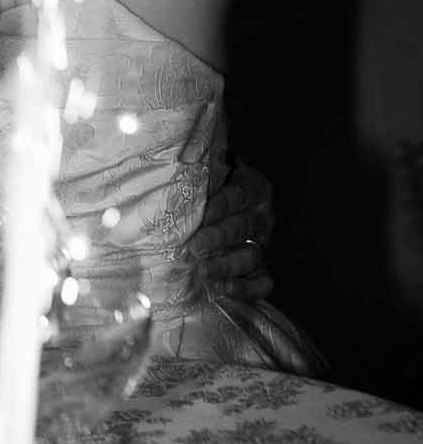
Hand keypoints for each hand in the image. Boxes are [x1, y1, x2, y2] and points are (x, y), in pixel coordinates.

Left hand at [184, 161, 274, 302]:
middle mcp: (263, 216)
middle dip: (217, 238)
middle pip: (242, 227)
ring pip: (252, 256)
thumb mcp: (210, 169)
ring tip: (202, 271)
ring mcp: (265, 243)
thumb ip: (201, 163)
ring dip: (226, 265)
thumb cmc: (209, 186)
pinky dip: (245, 288)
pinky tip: (222, 289)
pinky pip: (262, 282)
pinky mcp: (263, 268)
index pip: (238, 195)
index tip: (201, 215)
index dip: (220, 205)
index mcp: (253, 187)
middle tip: (193, 247)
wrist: (226, 206)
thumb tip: (179, 154)